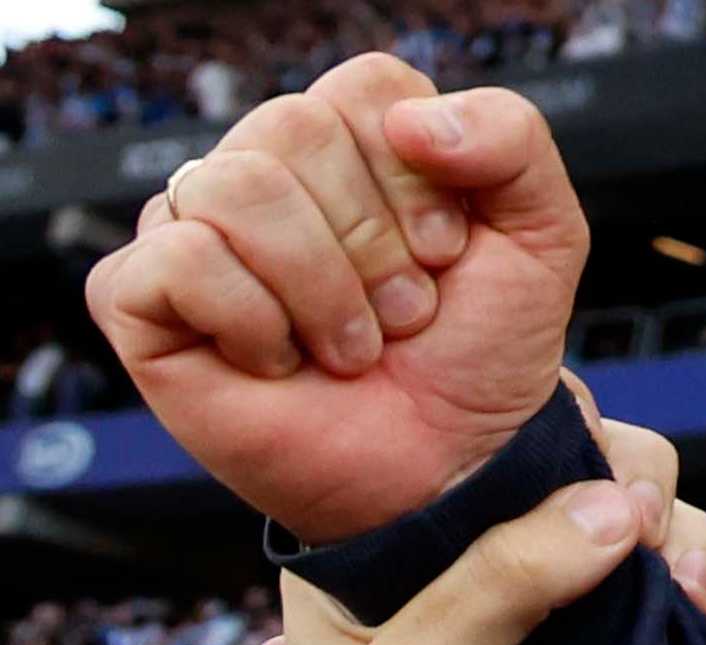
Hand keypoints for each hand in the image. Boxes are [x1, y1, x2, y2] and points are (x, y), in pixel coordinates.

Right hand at [89, 58, 583, 541]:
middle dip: (373, 241)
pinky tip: (281, 359)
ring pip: (236, 186)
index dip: (418, 179)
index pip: (365, 89)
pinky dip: (256, 322)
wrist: (450, 465)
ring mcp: (190, 226)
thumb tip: (414, 120)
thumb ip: (513, 141)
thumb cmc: (479, 353)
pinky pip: (180, 258)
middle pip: (292, 128)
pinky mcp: (137, 293)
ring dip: (322, 287)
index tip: (446, 255)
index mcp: (348, 139)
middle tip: (401, 314)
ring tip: (351, 345)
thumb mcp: (541, 237)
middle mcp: (262, 169)